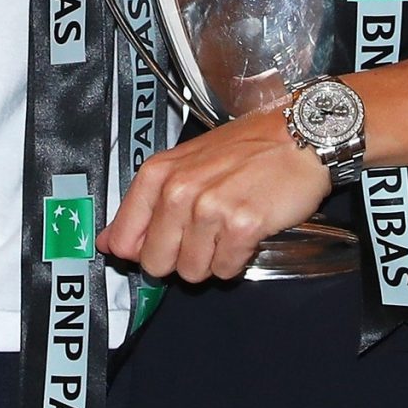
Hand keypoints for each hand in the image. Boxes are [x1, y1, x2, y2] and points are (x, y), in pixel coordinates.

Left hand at [100, 111, 331, 283]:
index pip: (124, 238)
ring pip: (192, 271)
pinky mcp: (242, 225)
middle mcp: (179, 190)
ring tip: (228, 228)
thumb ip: (145, 204)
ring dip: (211, 259)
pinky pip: (226, 270)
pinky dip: (236, 260)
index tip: (155, 247)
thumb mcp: (185, 164)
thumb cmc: (245, 149)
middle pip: (156, 262)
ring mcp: (210, 208)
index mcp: (158, 174)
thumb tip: (109, 243)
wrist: (298, 136)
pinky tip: (246, 232)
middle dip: (178, 258)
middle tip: (203, 235)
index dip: (140, 250)